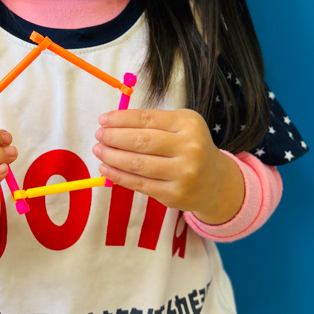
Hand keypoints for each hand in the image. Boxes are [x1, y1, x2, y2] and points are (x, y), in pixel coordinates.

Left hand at [93, 108, 244, 224]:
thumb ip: (152, 123)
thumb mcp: (181, 126)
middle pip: (141, 142)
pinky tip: (105, 168)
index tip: (103, 120)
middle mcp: (189, 148)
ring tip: (98, 151)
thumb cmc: (191, 147)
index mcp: (189, 124)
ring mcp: (183, 174)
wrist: (215, 181)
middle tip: (99, 135)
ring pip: (137, 164)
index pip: (147, 119)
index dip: (121, 119)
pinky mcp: (173, 195)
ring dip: (112, 157)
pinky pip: (139, 183)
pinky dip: (118, 176)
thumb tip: (113, 124)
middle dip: (114, 138)